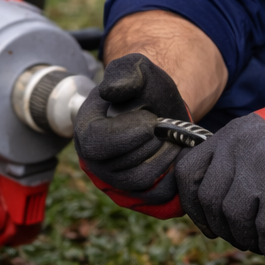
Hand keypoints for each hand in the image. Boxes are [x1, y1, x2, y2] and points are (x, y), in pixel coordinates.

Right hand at [73, 52, 189, 216]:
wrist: (161, 107)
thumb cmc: (145, 88)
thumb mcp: (136, 69)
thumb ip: (125, 73)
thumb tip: (111, 91)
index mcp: (85, 130)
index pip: (98, 142)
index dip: (128, 132)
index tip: (151, 118)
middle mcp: (94, 160)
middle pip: (122, 164)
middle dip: (153, 143)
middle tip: (167, 126)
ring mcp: (114, 180)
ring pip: (141, 180)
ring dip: (165, 156)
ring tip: (175, 137)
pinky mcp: (136, 192)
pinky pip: (156, 195)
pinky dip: (174, 175)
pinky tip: (179, 153)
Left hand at [174, 78, 264, 264]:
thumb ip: (246, 157)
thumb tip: (225, 196)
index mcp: (235, 133)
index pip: (189, 172)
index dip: (193, 205)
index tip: (207, 222)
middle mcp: (241, 149)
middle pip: (210, 201)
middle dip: (224, 228)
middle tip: (244, 238)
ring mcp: (262, 170)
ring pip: (236, 220)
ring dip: (248, 241)